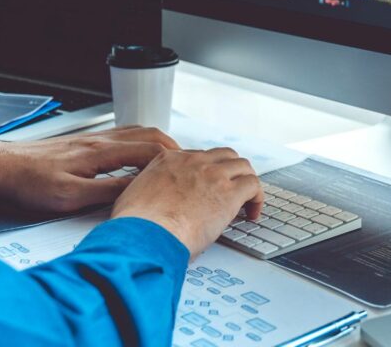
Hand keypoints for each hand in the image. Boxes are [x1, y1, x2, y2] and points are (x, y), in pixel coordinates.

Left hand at [0, 126, 179, 212]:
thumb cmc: (27, 182)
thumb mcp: (69, 198)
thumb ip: (106, 193)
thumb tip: (137, 192)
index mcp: (100, 152)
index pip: (150, 149)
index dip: (174, 160)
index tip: (188, 171)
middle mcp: (100, 140)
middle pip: (150, 135)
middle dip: (174, 149)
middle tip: (188, 165)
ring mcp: (93, 139)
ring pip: (138, 132)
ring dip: (159, 144)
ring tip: (171, 161)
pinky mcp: (85, 144)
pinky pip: (124, 136)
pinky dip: (141, 144)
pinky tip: (139, 157)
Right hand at [111, 148, 264, 255]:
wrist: (143, 235)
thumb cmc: (135, 226)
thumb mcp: (132, 198)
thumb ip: (147, 194)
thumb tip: (152, 208)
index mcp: (167, 161)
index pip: (197, 157)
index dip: (207, 172)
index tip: (210, 185)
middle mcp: (192, 162)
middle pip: (223, 155)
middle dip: (231, 171)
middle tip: (233, 188)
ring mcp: (212, 174)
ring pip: (242, 166)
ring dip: (246, 182)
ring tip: (247, 200)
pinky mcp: (228, 193)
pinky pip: (254, 185)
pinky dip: (257, 198)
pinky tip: (252, 213)